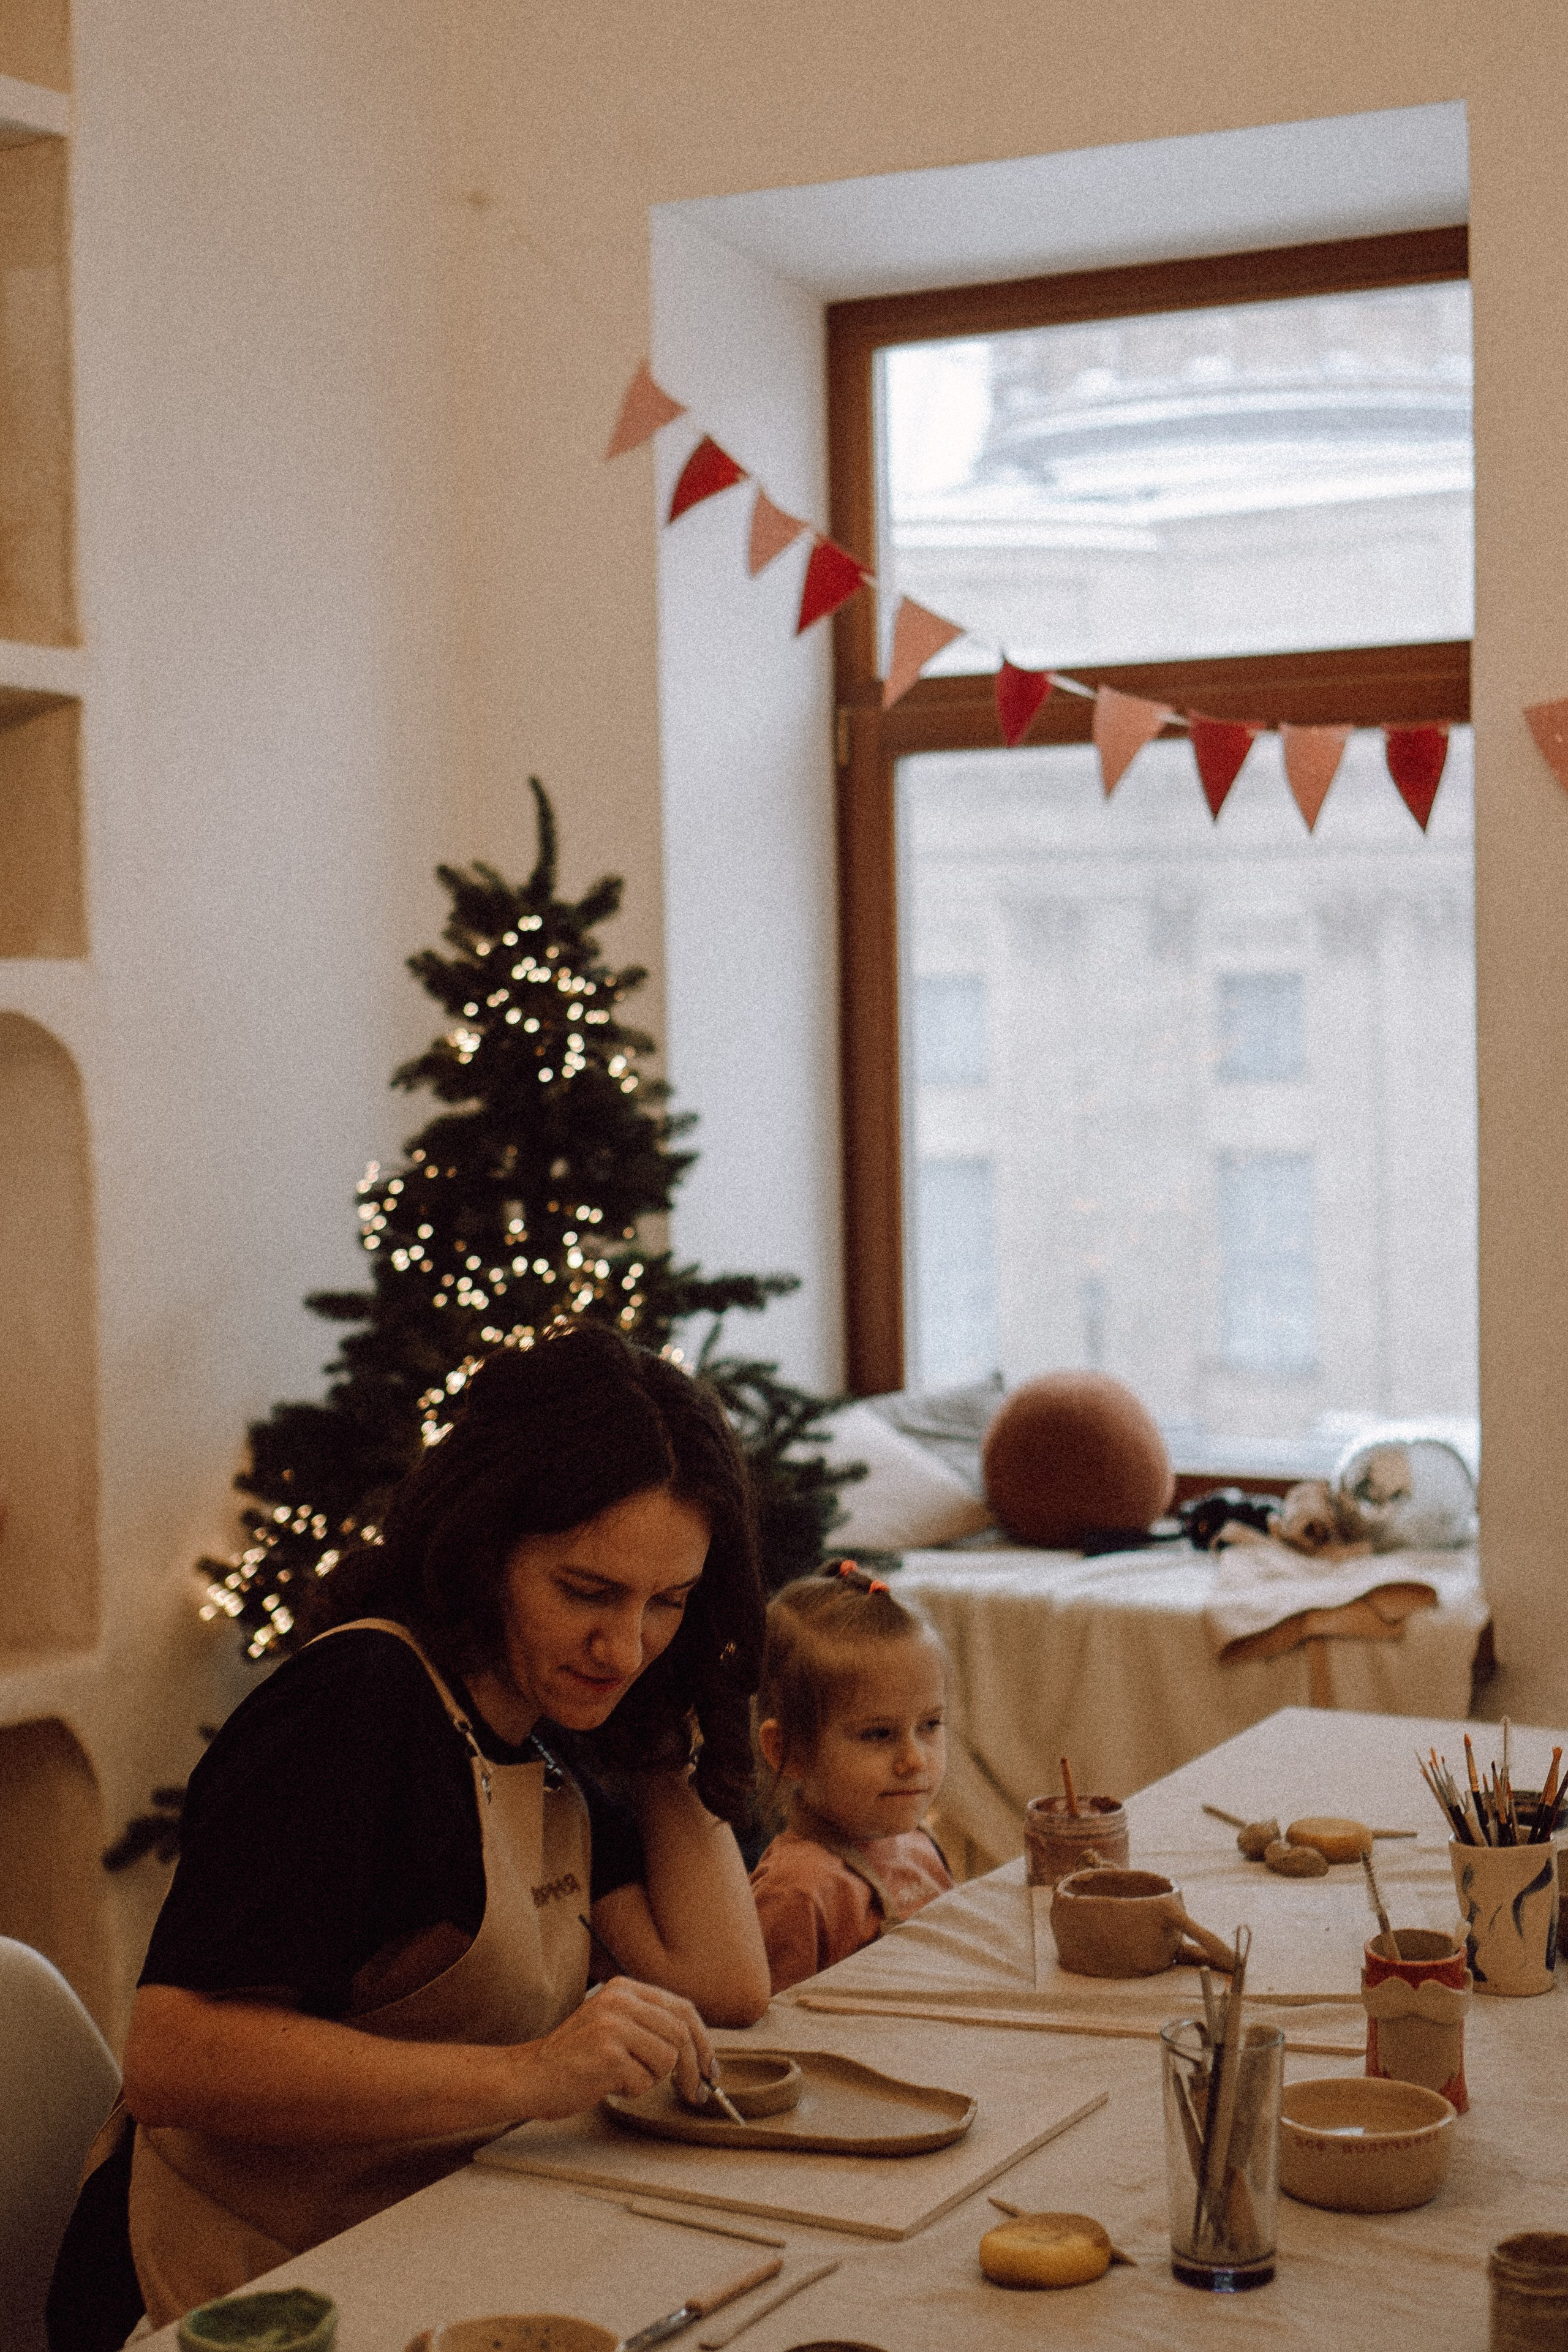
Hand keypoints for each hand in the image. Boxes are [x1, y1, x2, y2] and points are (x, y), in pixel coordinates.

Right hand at [507, 1976, 714, 2121]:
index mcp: (625, 1988)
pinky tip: (607, 2084)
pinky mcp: (608, 2054)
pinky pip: (644, 2080)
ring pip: (667, 2058)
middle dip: (695, 2068)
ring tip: (623, 2078)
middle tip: (697, 2093)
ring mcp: (614, 2025)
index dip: (703, 2041)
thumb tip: (698, 2048)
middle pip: (681, 2032)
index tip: (710, 2068)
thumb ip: (648, 2024)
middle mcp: (621, 2000)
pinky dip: (632, 2090)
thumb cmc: (574, 2058)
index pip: (683, 2008)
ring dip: (652, 2078)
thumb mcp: (612, 2024)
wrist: (531, 2075)